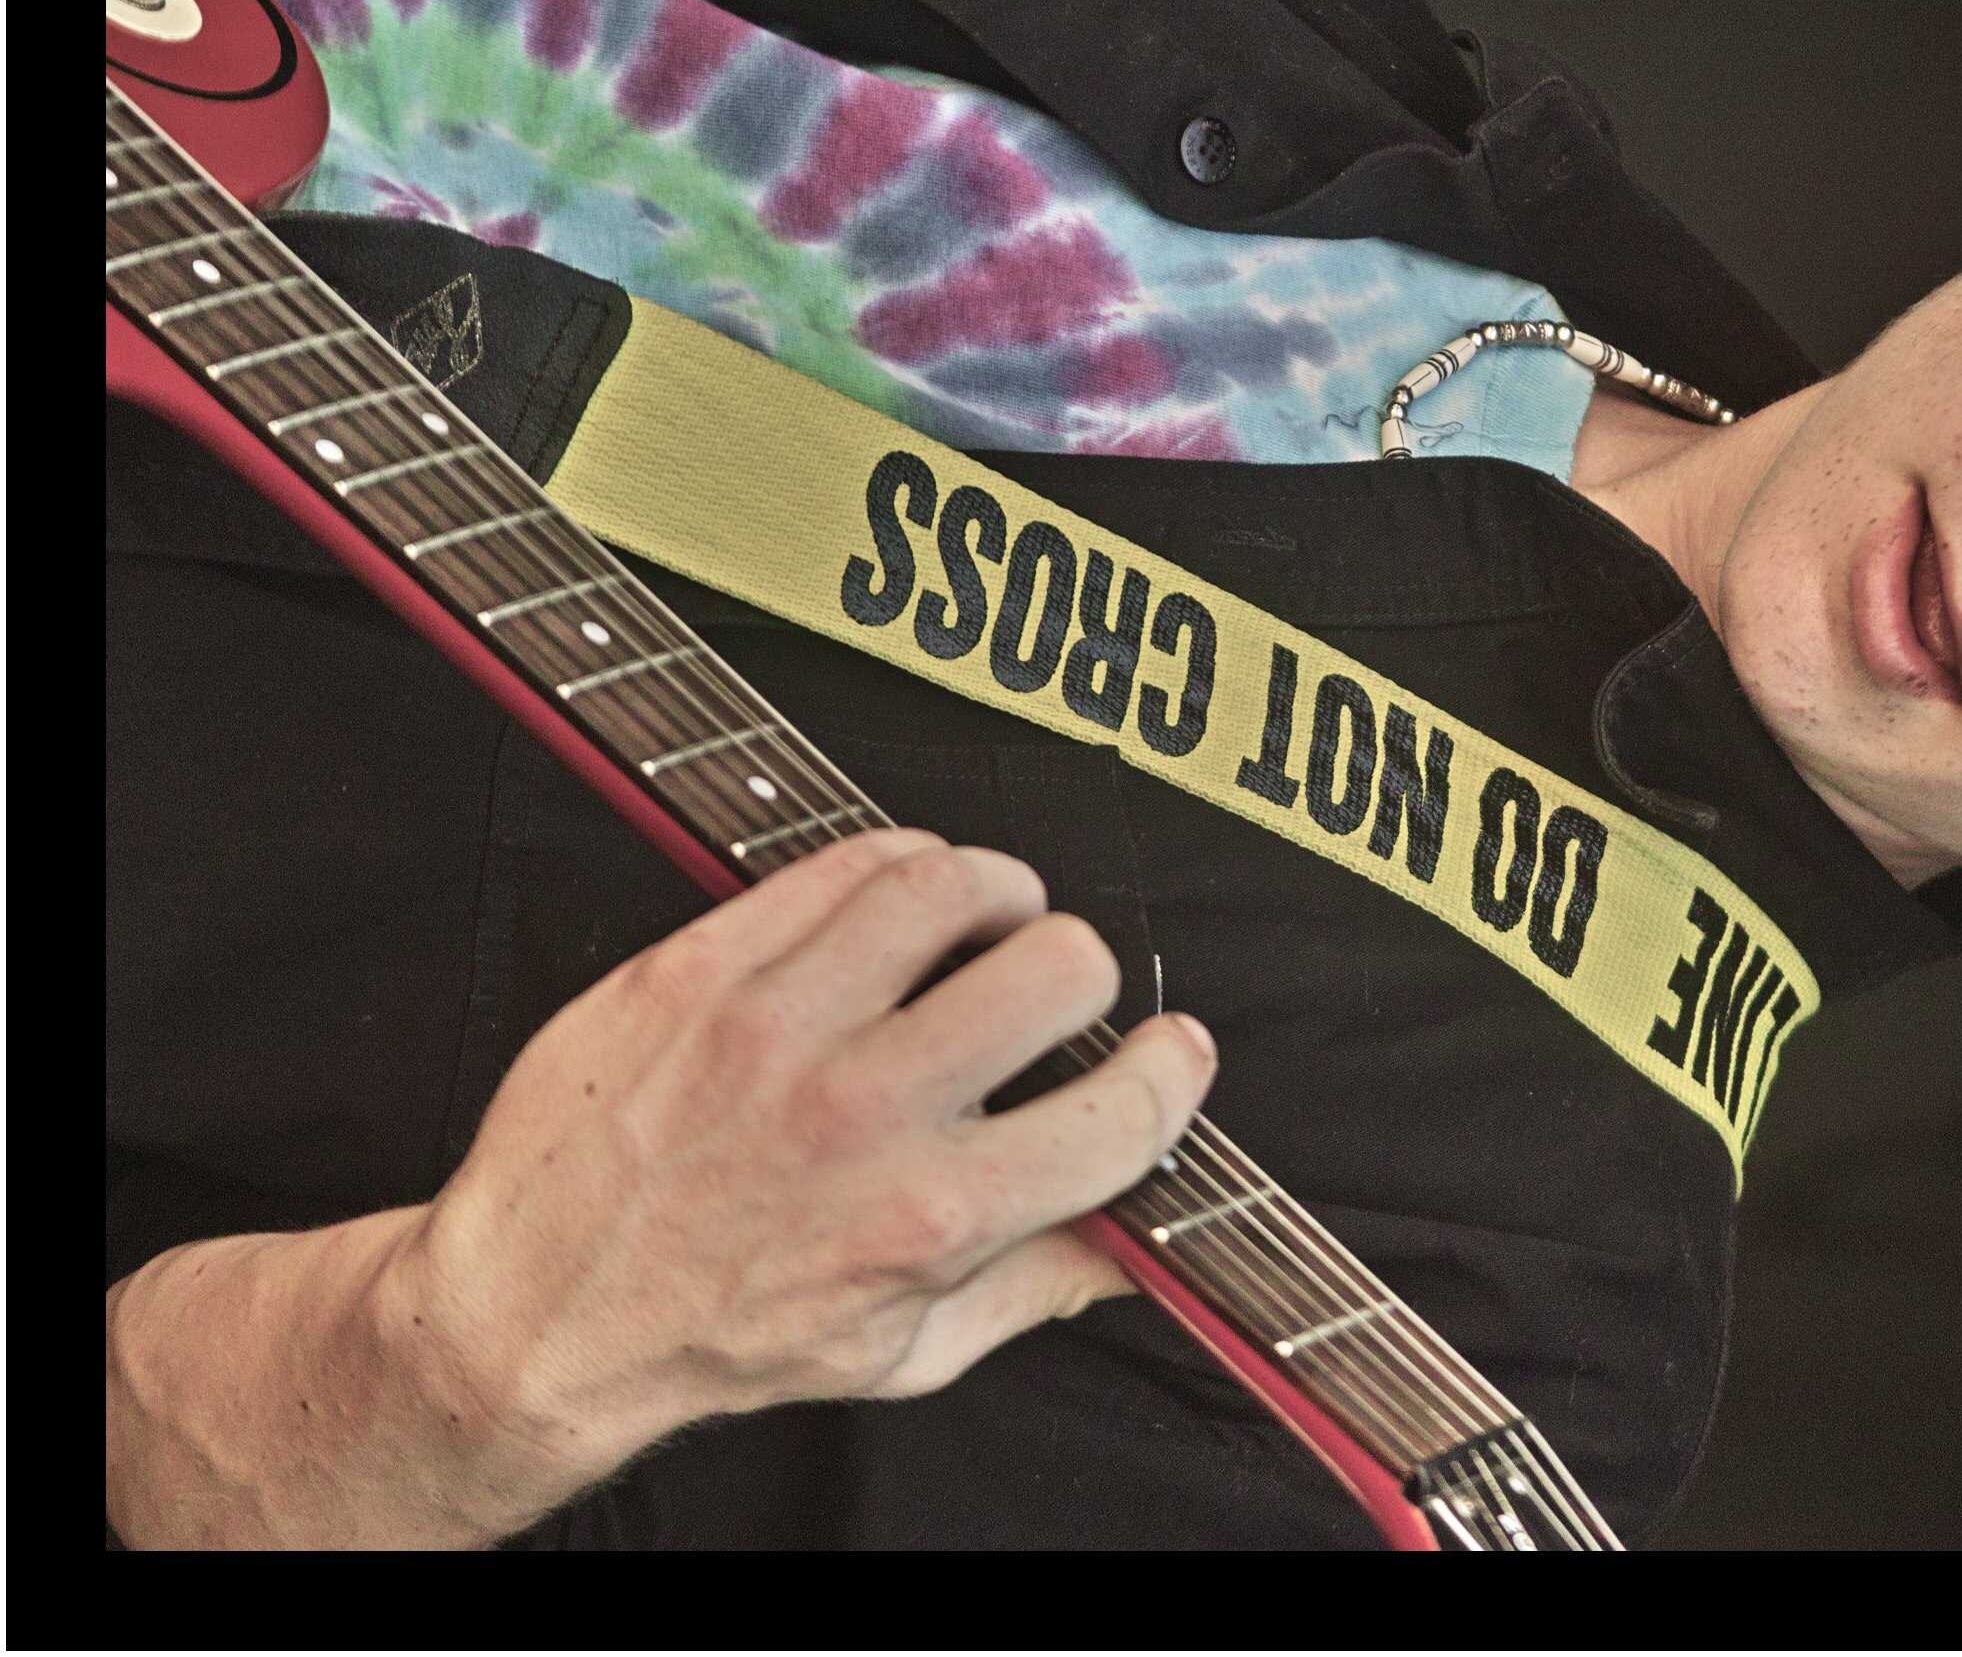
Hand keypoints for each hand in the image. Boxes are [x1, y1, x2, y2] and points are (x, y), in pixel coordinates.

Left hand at [392, 828, 1214, 1465]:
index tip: (1170, 1053)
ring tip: (993, 915)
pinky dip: (900, 861)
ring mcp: (774, 1030)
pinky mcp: (701, 969)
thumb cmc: (715, 1342)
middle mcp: (862, 1114)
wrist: (534, 1316)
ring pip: (950, 885)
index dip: (1174, 1071)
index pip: (1123, 1111)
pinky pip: (839, 864)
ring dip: (1000, 891)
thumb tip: (1143, 1246)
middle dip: (1084, 976)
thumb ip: (1041, 1288)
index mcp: (931, 1218)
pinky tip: (903, 893)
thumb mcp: (905, 1354)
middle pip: (1059, 970)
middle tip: (1058, 994)